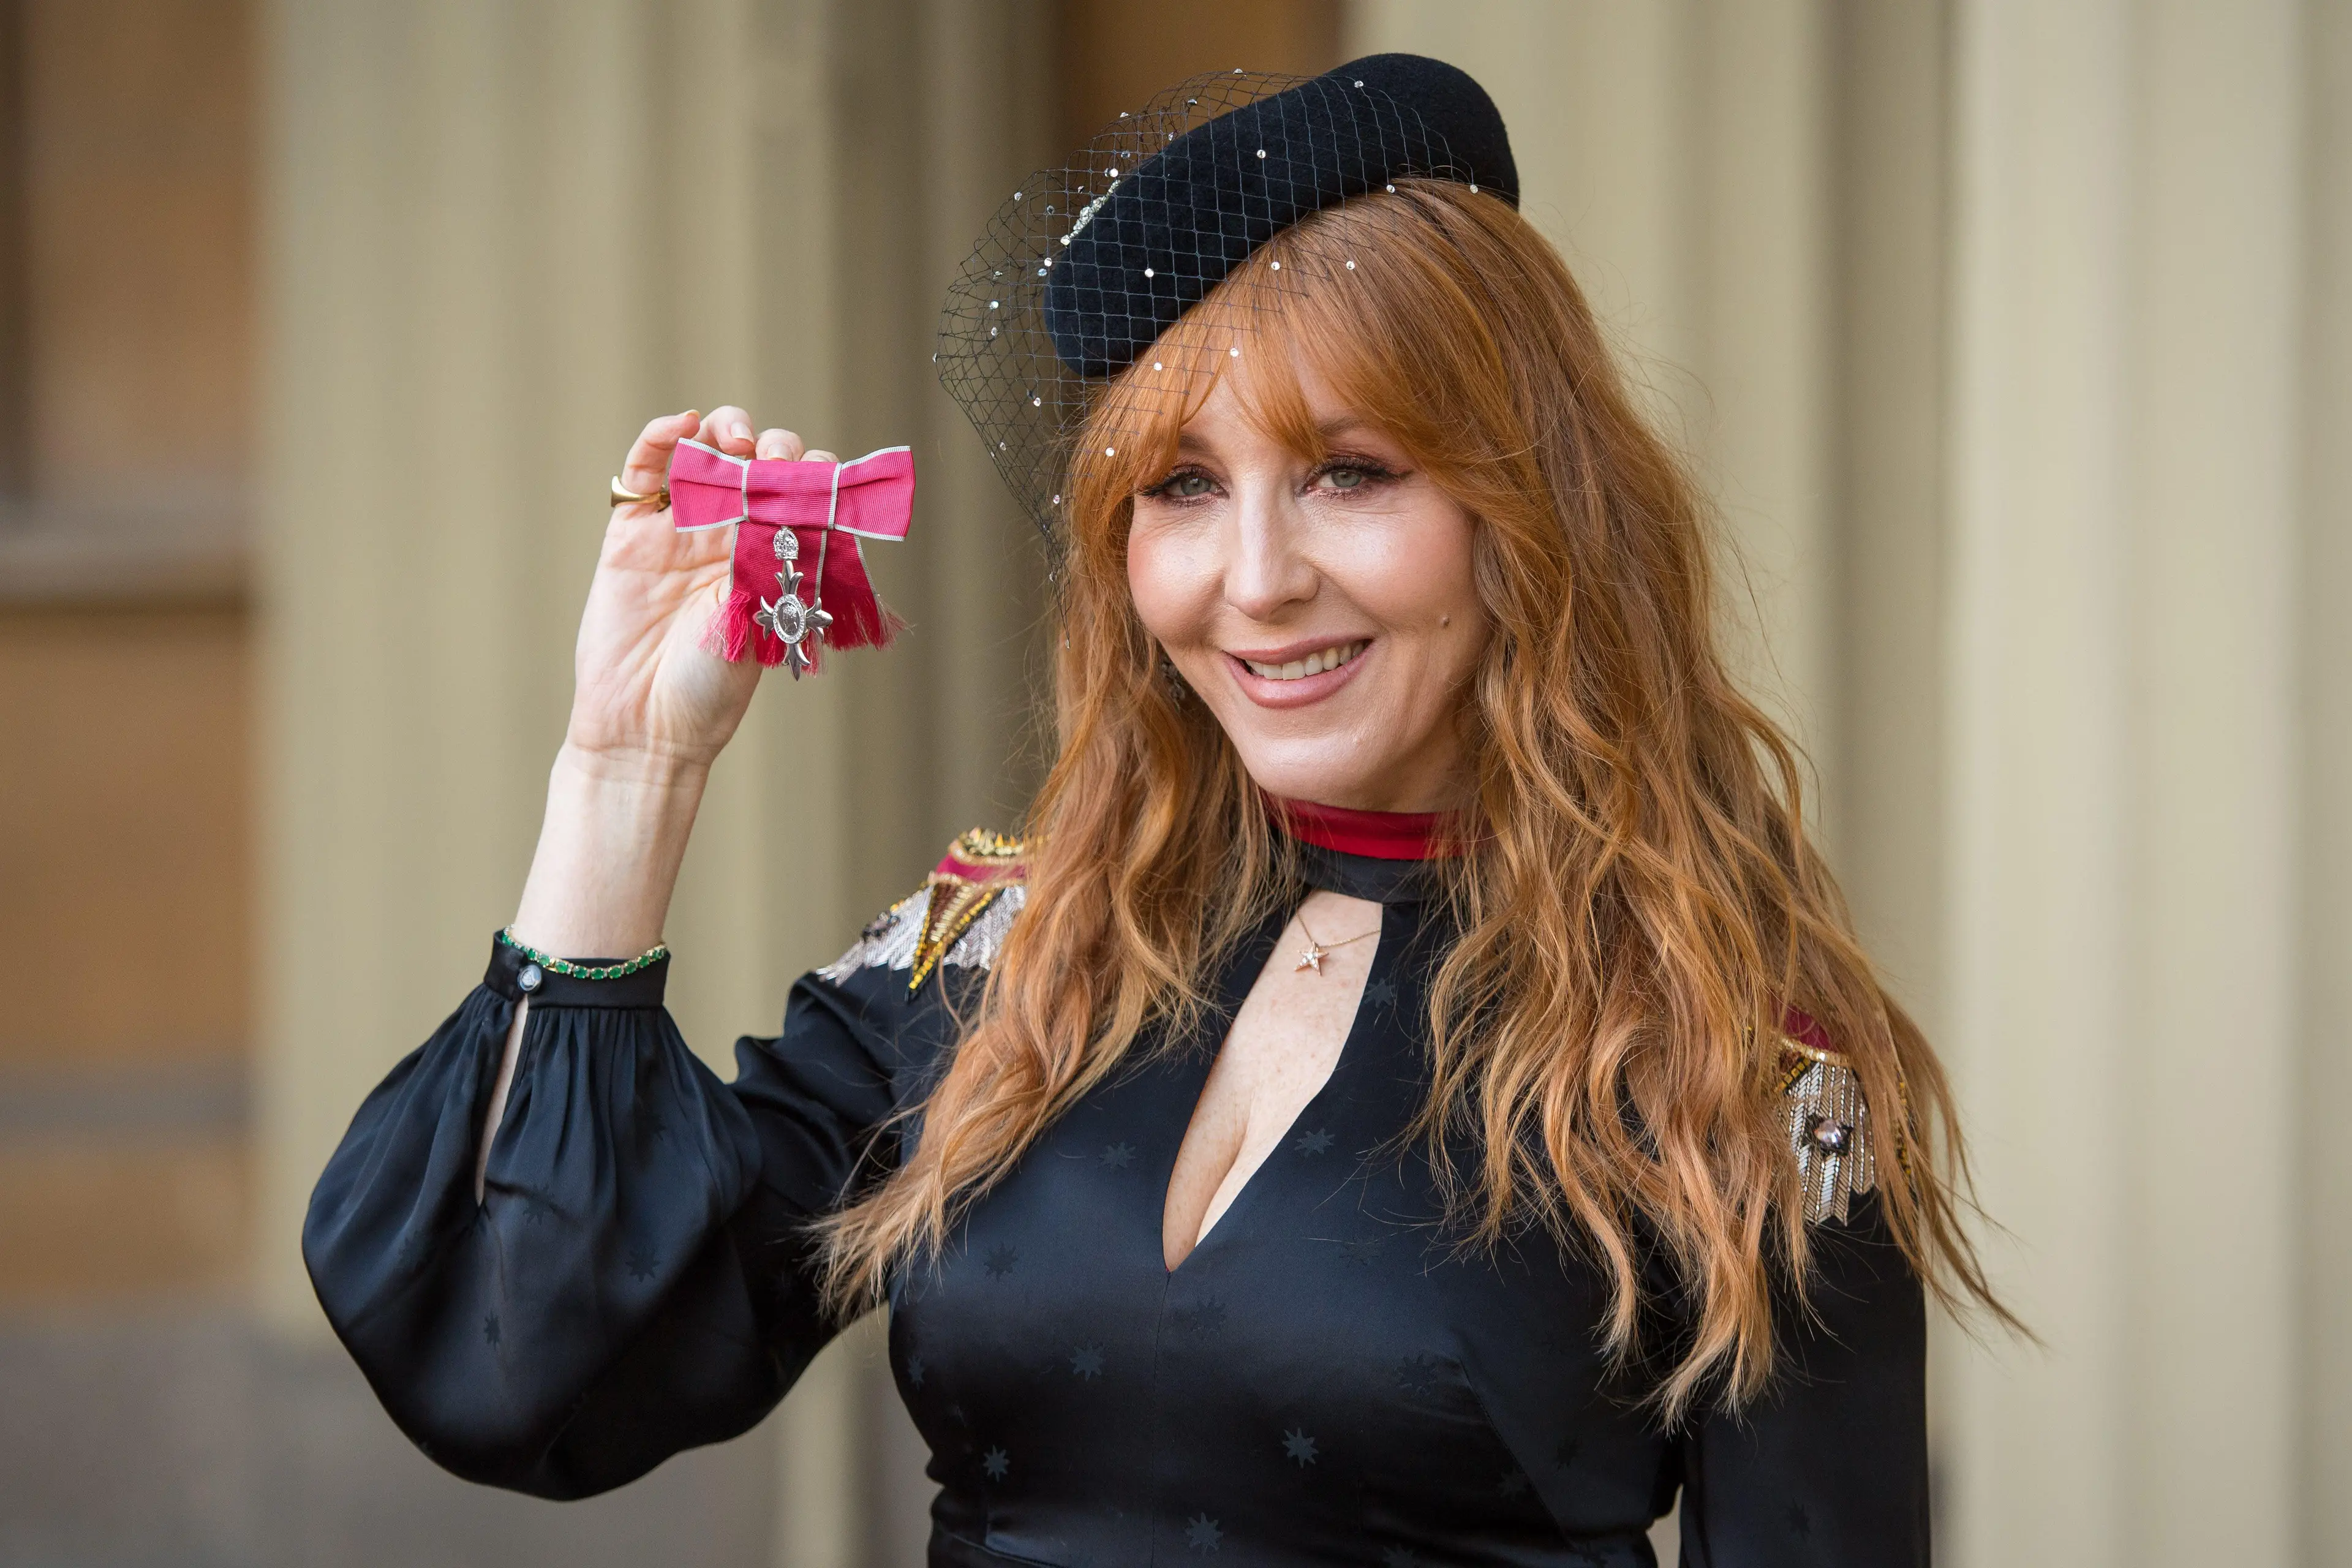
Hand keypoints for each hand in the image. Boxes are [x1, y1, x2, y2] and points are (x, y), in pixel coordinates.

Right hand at [564, 407, 838, 775]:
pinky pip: (644, 467)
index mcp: (774, 555)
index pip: (803, 493)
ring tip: (739, 442)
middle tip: (776, 463)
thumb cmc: (715, 683)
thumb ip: (783, 555)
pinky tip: (685, 425)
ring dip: (727, 429)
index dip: (815, 476)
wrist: (649, 724)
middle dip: (776, 449)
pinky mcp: (631, 530)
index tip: (822, 482)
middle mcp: (731, 535)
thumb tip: (812, 499)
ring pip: (706, 451)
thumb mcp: (767, 614)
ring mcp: (680, 528)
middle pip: (760, 461)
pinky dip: (662, 436)